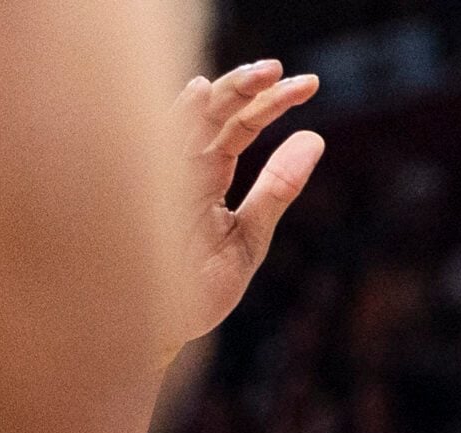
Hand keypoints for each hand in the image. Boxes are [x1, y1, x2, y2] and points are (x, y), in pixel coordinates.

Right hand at [168, 61, 324, 351]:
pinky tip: (198, 95)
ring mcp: (159, 181)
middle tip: (281, 71)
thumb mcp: (249, 235)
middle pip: (212, 115)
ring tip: (255, 77)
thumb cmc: (196, 287)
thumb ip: (278, 187)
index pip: (239, 127)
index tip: (310, 84)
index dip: (271, 103)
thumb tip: (316, 138)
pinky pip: (156, 150)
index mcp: (206, 175)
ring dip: (220, 96)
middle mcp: (181, 170)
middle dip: (245, 89)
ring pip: (185, 125)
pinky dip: (177, 121)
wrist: (159, 332)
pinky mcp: (143, 198)